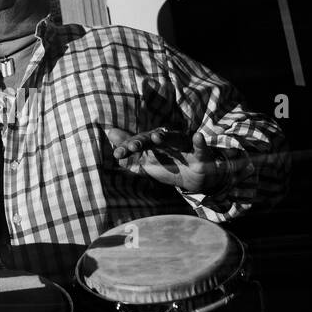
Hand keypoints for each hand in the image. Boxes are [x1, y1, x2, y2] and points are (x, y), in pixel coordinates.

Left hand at [106, 126, 225, 194]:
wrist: (194, 178)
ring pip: (175, 139)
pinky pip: (201, 147)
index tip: (118, 155)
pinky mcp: (200, 153)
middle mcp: (169, 140)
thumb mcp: (147, 162)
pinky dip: (200, 142)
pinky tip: (198, 137)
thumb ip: (129, 150)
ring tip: (156, 137)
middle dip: (143, 142)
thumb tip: (110, 133)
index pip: (139, 142)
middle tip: (132, 147)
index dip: (128, 147)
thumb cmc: (169, 166)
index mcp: (155, 142)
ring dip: (166, 138)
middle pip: (154, 138)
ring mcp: (185, 145)